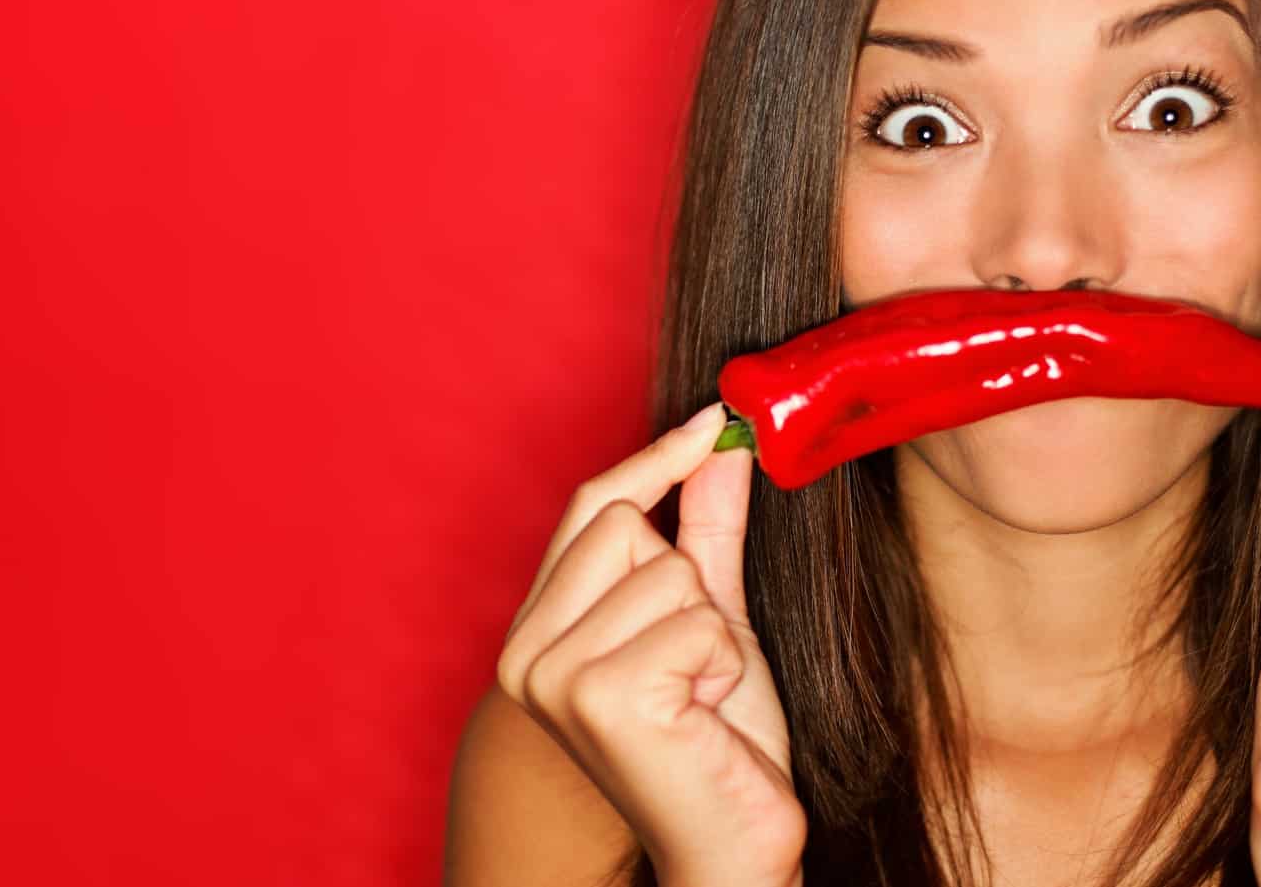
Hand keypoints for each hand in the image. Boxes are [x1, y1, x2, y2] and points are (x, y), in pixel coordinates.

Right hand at [495, 403, 803, 886]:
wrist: (734, 843)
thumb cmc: (717, 740)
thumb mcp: (712, 617)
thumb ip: (705, 530)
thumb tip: (721, 441)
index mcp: (537, 630)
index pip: (590, 505)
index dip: (655, 458)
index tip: (713, 417)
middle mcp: (526, 652)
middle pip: (625, 523)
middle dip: (689, 581)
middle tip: (692, 659)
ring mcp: (556, 676)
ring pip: (670, 572)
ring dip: (711, 631)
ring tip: (697, 694)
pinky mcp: (603, 697)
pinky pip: (697, 619)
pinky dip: (722, 662)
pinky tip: (703, 715)